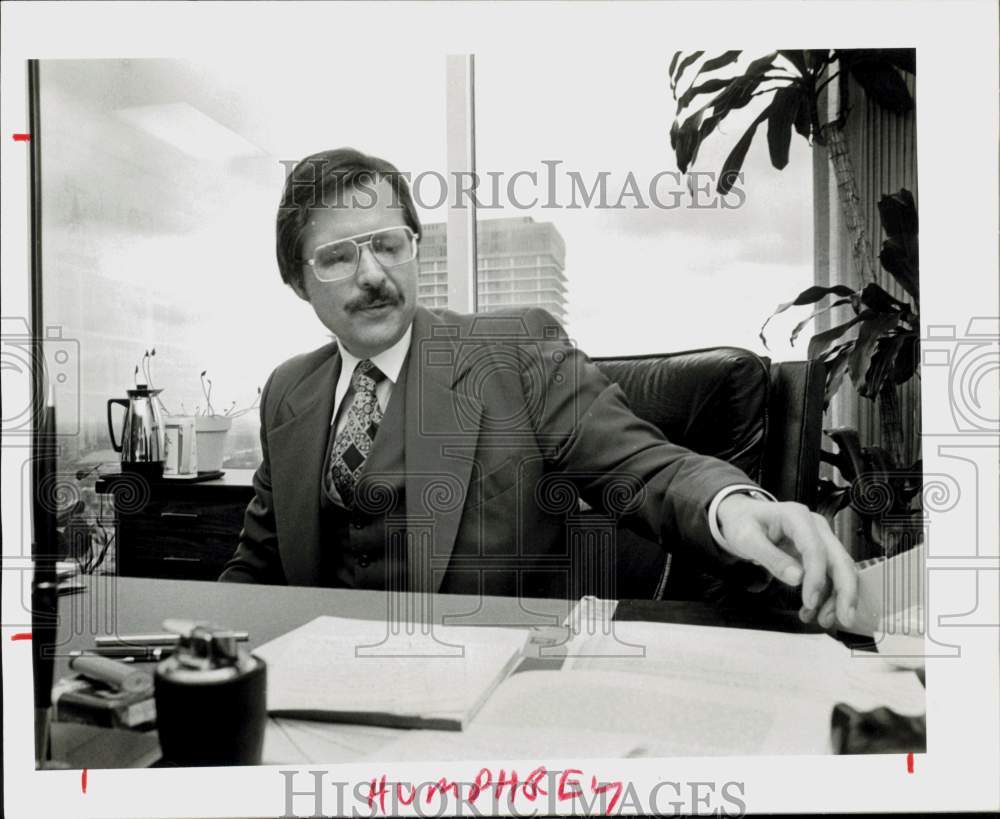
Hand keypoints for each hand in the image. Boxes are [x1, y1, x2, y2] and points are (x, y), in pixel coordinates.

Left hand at [715, 494, 857, 628]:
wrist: (743, 515)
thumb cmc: (743, 523)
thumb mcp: (747, 539)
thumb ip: (771, 557)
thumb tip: (797, 578)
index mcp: (796, 517)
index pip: (815, 548)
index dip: (816, 577)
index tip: (810, 602)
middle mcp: (815, 526)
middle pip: (839, 559)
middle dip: (845, 591)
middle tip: (843, 620)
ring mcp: (821, 538)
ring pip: (840, 570)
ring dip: (836, 597)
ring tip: (822, 620)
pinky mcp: (820, 551)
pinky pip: (830, 575)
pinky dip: (826, 595)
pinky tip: (812, 611)